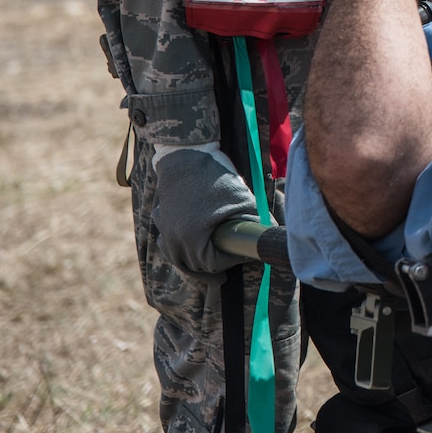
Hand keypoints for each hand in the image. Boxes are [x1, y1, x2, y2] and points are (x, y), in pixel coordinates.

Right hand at [151, 145, 257, 281]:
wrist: (186, 155)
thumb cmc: (215, 177)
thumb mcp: (242, 202)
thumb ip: (253, 224)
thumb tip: (270, 239)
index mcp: (192, 240)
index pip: (213, 264)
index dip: (232, 262)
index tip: (245, 257)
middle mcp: (173, 240)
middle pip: (193, 267)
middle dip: (212, 270)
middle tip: (224, 277)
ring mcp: (164, 230)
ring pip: (177, 259)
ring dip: (192, 265)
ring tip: (207, 270)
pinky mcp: (161, 219)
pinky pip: (167, 244)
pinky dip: (178, 251)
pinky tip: (187, 250)